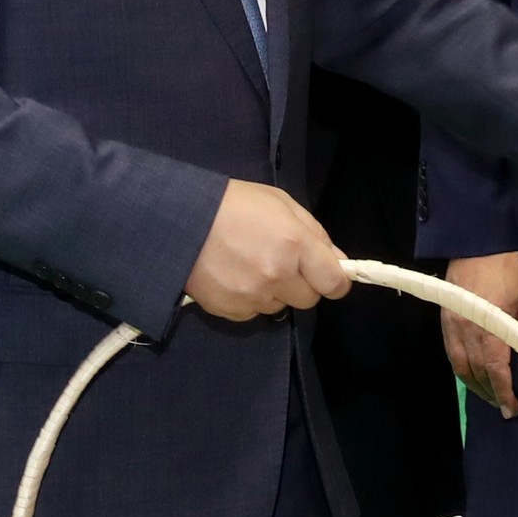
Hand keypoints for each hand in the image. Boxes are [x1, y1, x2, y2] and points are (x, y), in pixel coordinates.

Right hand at [185, 180, 351, 321]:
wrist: (179, 219)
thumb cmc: (233, 204)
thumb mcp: (281, 203)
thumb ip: (315, 233)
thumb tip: (338, 260)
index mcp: (294, 244)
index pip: (334, 283)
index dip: (335, 281)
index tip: (330, 276)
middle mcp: (277, 274)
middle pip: (309, 299)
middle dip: (302, 284)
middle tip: (283, 264)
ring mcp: (252, 295)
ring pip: (279, 306)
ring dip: (274, 291)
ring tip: (250, 265)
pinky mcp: (231, 310)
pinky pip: (253, 312)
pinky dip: (249, 299)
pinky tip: (234, 276)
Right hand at [443, 252, 517, 417]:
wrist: (478, 240)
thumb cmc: (510, 266)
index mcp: (492, 326)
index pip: (496, 370)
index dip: (504, 393)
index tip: (512, 409)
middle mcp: (468, 330)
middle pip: (477, 373)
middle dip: (490, 393)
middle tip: (504, 406)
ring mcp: (453, 325)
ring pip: (460, 366)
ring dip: (474, 385)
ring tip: (489, 395)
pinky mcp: (445, 319)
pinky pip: (450, 352)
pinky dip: (461, 368)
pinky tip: (471, 375)